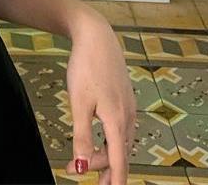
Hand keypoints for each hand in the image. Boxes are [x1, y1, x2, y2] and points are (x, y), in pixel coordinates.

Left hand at [64, 12, 136, 183]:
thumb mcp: (79, 103)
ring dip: (108, 156)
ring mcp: (128, 107)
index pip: (119, 162)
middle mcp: (128, 117)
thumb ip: (81, 136)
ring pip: (121, 141)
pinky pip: (121, 129)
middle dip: (105, 170)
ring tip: (92, 165)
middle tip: (85, 178)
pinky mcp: (124, 99)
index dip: (115, 182)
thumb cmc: (86, 67)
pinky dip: (112, 140)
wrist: (96, 36)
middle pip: (119, 153)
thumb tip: (80, 167)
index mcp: (117, 121)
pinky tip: (103, 140)